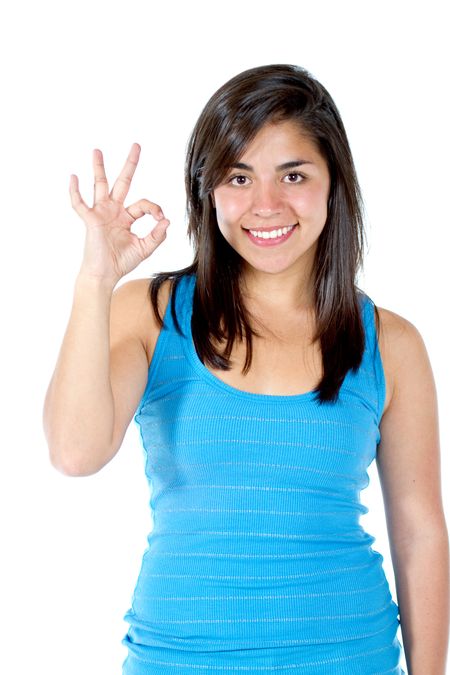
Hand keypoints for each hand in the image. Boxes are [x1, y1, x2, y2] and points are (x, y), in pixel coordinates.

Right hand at [69, 143, 169, 284]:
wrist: (104, 275)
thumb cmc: (121, 262)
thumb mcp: (144, 249)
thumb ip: (157, 236)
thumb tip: (167, 220)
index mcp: (127, 217)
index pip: (143, 204)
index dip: (154, 209)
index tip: (160, 218)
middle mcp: (114, 211)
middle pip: (123, 182)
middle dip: (130, 165)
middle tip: (136, 145)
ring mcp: (101, 213)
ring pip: (100, 185)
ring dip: (99, 168)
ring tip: (97, 151)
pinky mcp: (90, 220)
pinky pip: (80, 204)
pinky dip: (75, 191)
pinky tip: (73, 177)